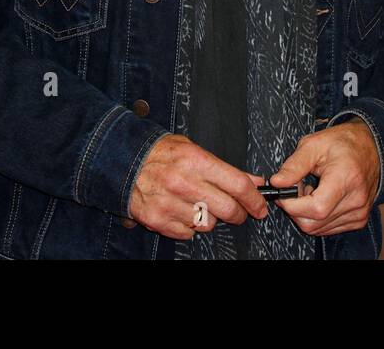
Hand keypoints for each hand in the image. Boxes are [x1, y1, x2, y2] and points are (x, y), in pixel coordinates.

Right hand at [127, 134, 268, 239]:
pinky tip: (182, 211)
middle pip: (227, 209)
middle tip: (239, 212)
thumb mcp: (193, 149)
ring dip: (210, 219)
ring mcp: (169, 203)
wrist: (122, 160)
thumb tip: (252, 181)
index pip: (237, 185)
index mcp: (196, 161)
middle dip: (239, 214)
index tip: (260, 206)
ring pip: (208, 224)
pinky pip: (187, 233)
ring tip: (200, 205)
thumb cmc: (161, 152)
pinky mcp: (157, 220)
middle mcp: (184, 183)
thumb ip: (224, 168)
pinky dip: (189, 226)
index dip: (254, 199)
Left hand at [270, 119, 379, 235]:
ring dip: (306, 214)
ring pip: (319, 229)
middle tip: (297, 188)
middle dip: (296, 210)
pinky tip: (320, 198)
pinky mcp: (359, 219)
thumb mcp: (314, 144)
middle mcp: (356, 199)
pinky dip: (317, 218)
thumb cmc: (342, 143)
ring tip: (310, 191)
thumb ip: (294, 165)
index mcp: (346, 178)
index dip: (293, 205)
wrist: (371, 147)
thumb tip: (276, 183)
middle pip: (314, 223)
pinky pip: (328, 228)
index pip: (316, 208)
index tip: (282, 194)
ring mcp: (359, 212)